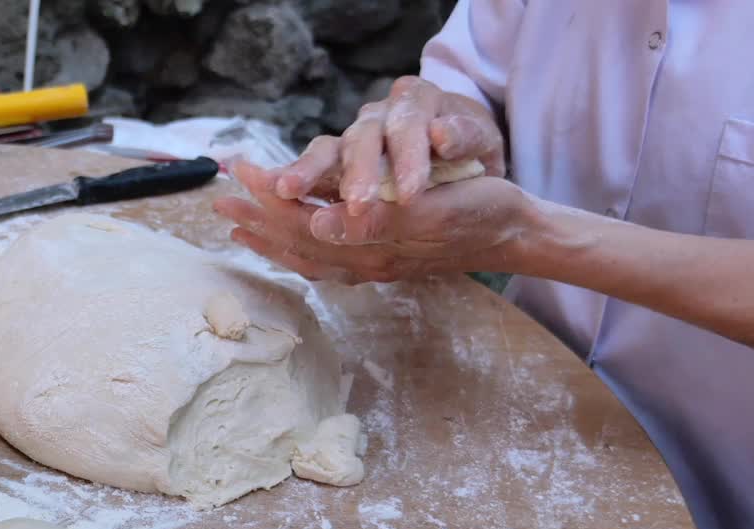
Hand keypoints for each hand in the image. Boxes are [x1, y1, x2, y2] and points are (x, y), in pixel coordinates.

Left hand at [214, 159, 534, 283]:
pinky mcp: (383, 264)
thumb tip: (321, 225)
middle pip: (297, 242)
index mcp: (374, 245)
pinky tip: (288, 248)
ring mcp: (374, 267)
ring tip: (238, 225)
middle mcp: (367, 262)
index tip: (243, 174)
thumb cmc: (482, 211)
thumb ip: (377, 219)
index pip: (305, 221)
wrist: (515, 235)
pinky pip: (327, 266)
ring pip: (307, 257)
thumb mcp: (435, 206)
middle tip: (221, 199)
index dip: (270, 197)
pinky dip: (299, 255)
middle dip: (258, 219)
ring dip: (270, 240)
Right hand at [273, 76, 505, 214]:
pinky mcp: (335, 164)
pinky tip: (271, 197)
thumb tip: (442, 133)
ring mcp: (352, 139)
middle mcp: (378, 116)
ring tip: (286, 190)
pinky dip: (292, 184)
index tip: (410, 193)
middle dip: (351, 171)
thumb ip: (465, 137)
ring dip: (306, 174)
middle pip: (358, 138)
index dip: (407, 158)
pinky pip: (310, 173)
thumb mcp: (482, 142)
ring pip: (326, 151)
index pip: (407, 125)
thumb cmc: (474, 152)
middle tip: (352, 202)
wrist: (466, 155)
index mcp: (416, 101)